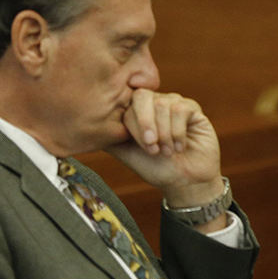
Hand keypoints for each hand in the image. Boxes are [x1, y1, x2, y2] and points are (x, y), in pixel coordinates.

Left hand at [106, 90, 222, 205]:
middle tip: (153, 147)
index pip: (127, 104)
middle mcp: (154, 103)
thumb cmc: (157, 169)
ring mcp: (173, 103)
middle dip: (146, 124)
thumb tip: (85, 126)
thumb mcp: (127, 154)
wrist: (185, 182)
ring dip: (164, 133)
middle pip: (143, 96)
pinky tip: (180, 146)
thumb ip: (109, 137)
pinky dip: (178, 132)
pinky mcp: (192, 108)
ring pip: (163, 104)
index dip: (134, 126)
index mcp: (136, 112)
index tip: (144, 148)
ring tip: (168, 151)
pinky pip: (181, 109)